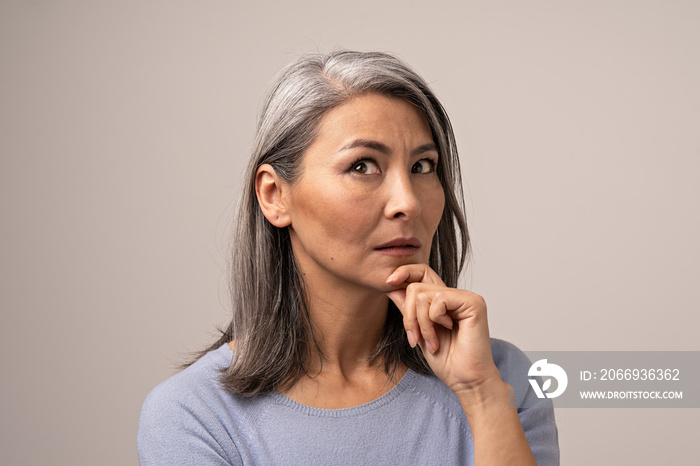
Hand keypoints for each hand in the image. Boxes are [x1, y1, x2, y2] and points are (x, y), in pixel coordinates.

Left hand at [385, 263, 501, 394]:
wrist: (466, 381)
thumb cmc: (447, 361)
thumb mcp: (418, 331)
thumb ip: (408, 308)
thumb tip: (391, 286)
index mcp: (444, 300)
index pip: (421, 272)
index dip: (403, 272)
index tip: (387, 283)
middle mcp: (455, 295)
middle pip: (415, 287)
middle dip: (409, 316)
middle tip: (416, 338)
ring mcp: (465, 297)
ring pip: (422, 295)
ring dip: (421, 324)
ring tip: (432, 341)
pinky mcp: (473, 302)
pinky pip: (438, 300)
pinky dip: (434, 321)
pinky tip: (448, 332)